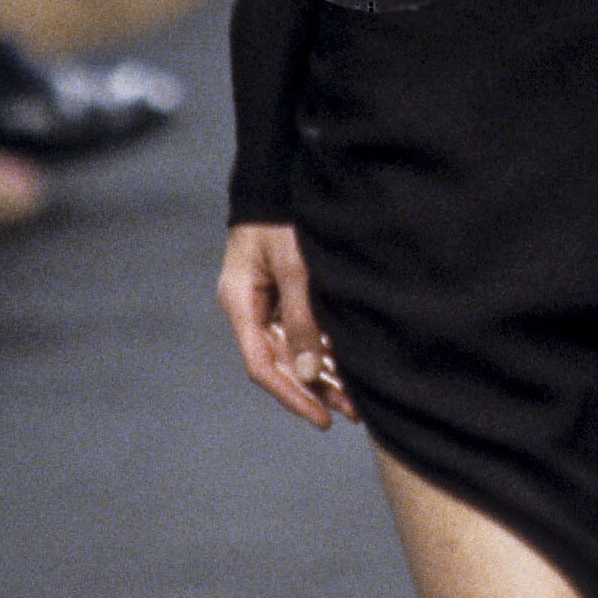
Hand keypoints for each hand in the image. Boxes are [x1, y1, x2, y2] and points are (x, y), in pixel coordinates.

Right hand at [218, 222, 352, 427]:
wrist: (279, 180)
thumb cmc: (283, 219)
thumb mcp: (295, 268)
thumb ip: (303, 320)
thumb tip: (311, 373)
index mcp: (240, 303)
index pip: (262, 366)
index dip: (292, 395)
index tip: (322, 417)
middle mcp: (250, 309)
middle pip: (280, 364)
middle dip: (315, 390)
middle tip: (350, 414)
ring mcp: (266, 303)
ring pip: (294, 351)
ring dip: (324, 375)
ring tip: (356, 402)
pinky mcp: (284, 295)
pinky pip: (303, 332)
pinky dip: (325, 351)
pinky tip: (349, 370)